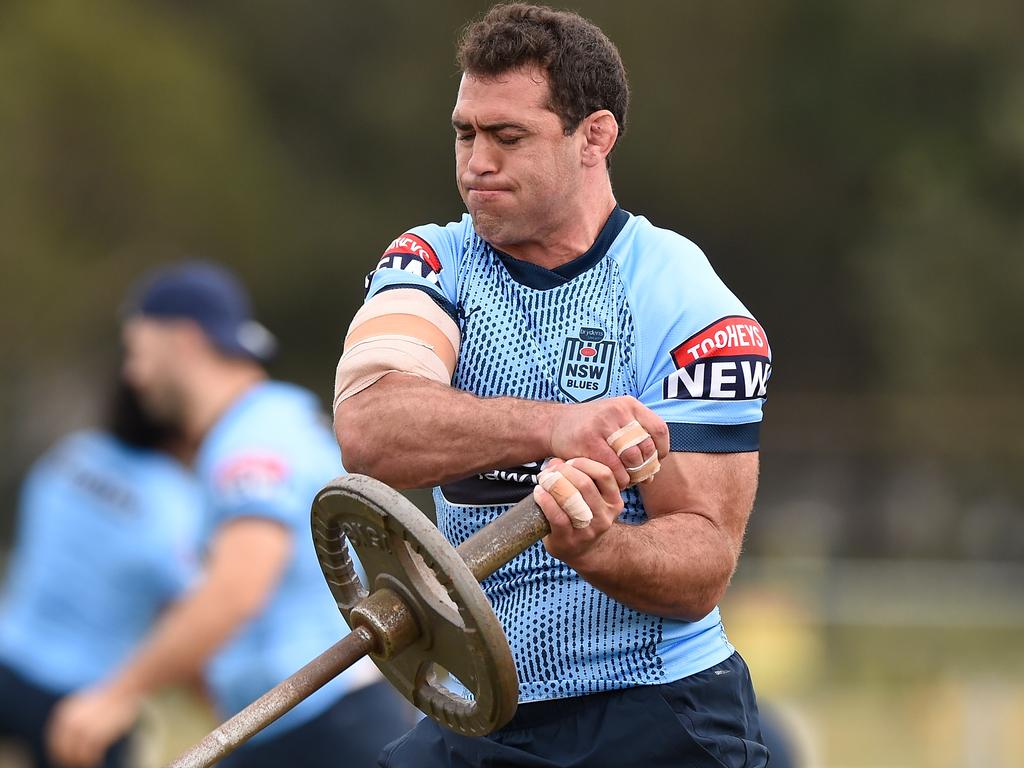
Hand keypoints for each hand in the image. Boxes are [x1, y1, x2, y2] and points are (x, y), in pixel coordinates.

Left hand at [46, 684, 141, 767]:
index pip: (55, 742)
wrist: (124, 690)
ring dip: (83, 762)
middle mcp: (68, 722)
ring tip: (91, 761)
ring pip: (76, 756)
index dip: (60, 754)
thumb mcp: (83, 706)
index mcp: (63, 714)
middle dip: (71, 760)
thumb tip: (68, 741)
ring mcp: (81, 729)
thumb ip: (72, 720)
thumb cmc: (109, 699)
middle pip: (63, 751)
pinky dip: (94, 760)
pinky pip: (90, 755)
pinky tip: (99, 759)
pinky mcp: (95, 735)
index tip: (67, 759)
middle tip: (79, 763)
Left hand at [533, 457, 623, 565]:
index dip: (584, 463)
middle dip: (564, 471)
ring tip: (543, 479)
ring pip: (571, 499)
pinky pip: (557, 516)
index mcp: (614, 501)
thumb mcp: (590, 497)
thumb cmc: (582, 516)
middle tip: (551, 470)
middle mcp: (605, 516)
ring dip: (554, 484)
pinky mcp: (569, 540)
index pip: (604, 474)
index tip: (569, 462)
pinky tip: (538, 493)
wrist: (580, 550)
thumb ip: (577, 476)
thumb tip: (555, 462)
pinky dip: (545, 501)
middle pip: (585, 484)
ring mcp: (588, 530)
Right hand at [547, 397, 667, 488]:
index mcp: (628, 404)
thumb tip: (655, 468)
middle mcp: (617, 411)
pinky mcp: (589, 441)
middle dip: (646, 466)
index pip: (659, 428)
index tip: (655, 462)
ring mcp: (602, 425)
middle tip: (639, 476)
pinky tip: (612, 481)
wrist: (554, 424)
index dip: (661, 450)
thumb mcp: (615, 418)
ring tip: (626, 479)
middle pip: (646, 446)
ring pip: (631, 458)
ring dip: (632, 475)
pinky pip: (612, 467)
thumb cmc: (590, 427)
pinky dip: (616, 479)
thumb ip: (636, 435)